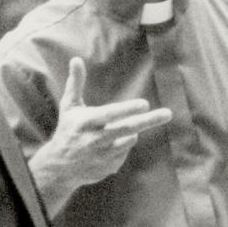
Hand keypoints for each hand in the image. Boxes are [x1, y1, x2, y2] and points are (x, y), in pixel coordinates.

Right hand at [41, 57, 172, 186]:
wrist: (59, 168)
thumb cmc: (67, 130)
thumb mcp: (69, 107)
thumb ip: (75, 83)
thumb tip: (77, 59)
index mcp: (85, 123)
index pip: (110, 114)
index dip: (127, 110)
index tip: (145, 104)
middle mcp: (95, 140)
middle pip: (127, 129)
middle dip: (149, 121)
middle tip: (168, 113)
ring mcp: (103, 156)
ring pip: (129, 140)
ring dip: (130, 133)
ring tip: (117, 130)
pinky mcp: (109, 167)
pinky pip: (125, 152)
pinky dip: (122, 146)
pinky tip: (108, 147)